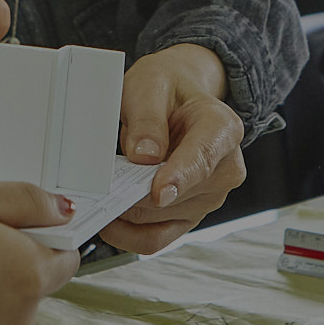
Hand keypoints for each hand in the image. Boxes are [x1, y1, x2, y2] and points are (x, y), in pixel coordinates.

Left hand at [102, 45, 245, 255]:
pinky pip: (156, 238)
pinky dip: (127, 233)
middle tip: (99, 182)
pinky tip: (108, 217)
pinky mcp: (189, 217)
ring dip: (126, 210)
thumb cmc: (166, 89)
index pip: (203, 159)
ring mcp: (208, 198)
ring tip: (103, 188)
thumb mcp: (150, 85)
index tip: (157, 191)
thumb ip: (147, 119)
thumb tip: (144, 156)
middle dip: (134, 192)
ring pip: (159, 220)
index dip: (179, 178)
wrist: (177, 97)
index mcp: (222, 129)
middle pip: (175, 197)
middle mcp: (224, 169)